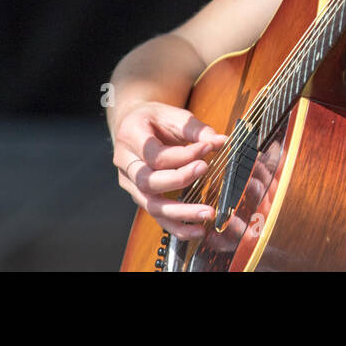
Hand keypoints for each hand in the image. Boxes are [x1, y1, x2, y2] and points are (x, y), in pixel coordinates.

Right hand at [112, 101, 227, 241]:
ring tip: (207, 213)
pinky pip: (156, 215)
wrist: (133, 124)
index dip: (183, 154)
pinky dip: (176, 226)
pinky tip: (196, 230)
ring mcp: (129, 182)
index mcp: (130, 136)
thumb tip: (220, 142)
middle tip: (205, 170)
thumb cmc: (154, 119)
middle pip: (148, 181)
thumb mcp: (173, 115)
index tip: (209, 147)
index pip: (155, 154)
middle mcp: (124, 162)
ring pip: (151, 204)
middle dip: (180, 179)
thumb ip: (195, 129)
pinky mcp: (139, 196)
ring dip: (181, 212)